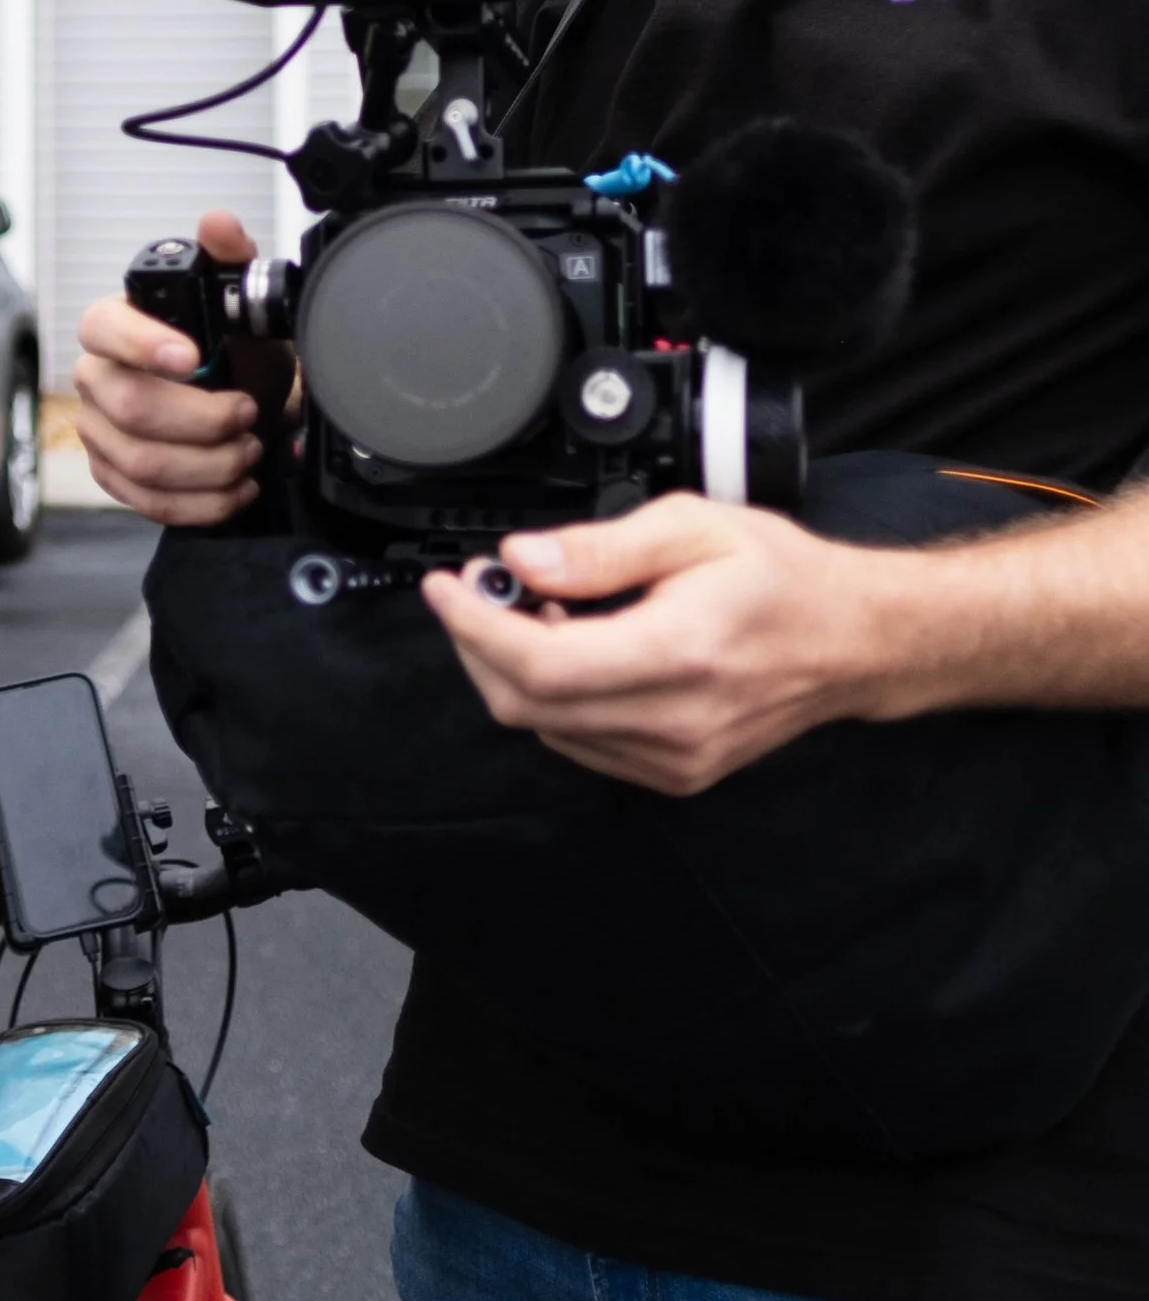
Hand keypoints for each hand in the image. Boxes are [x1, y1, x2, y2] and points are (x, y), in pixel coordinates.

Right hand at [74, 209, 278, 525]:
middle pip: (132, 409)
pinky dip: (204, 502)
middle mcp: (96, 377)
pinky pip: (149, 502)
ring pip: (145, 464)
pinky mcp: (113, 476)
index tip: (194, 359)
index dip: (144, 345)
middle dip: (203, 421)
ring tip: (247, 451)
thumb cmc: (234, 352)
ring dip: (211, 465)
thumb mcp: (241, 305)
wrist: (248, 404)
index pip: (104, 329)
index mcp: (116, 324)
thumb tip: (218, 223)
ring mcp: (98, 431)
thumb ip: (231, 259)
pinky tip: (235, 487)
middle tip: (247, 414)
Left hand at [420, 493, 898, 795]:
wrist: (854, 641)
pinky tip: (575, 651)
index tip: (447, 586)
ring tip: (537, 612)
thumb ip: (600, 548)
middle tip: (480, 591)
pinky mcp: (674, 773)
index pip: (540, 663)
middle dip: (480, 644)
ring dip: (515, 670)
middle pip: (526, 704)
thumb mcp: (695, 527)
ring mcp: (675, 757)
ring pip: (545, 727)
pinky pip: (578, 742)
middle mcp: (677, 719)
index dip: (475, 626)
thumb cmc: (784, 579)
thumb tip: (522, 559)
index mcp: (682, 652)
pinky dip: (553, 697)